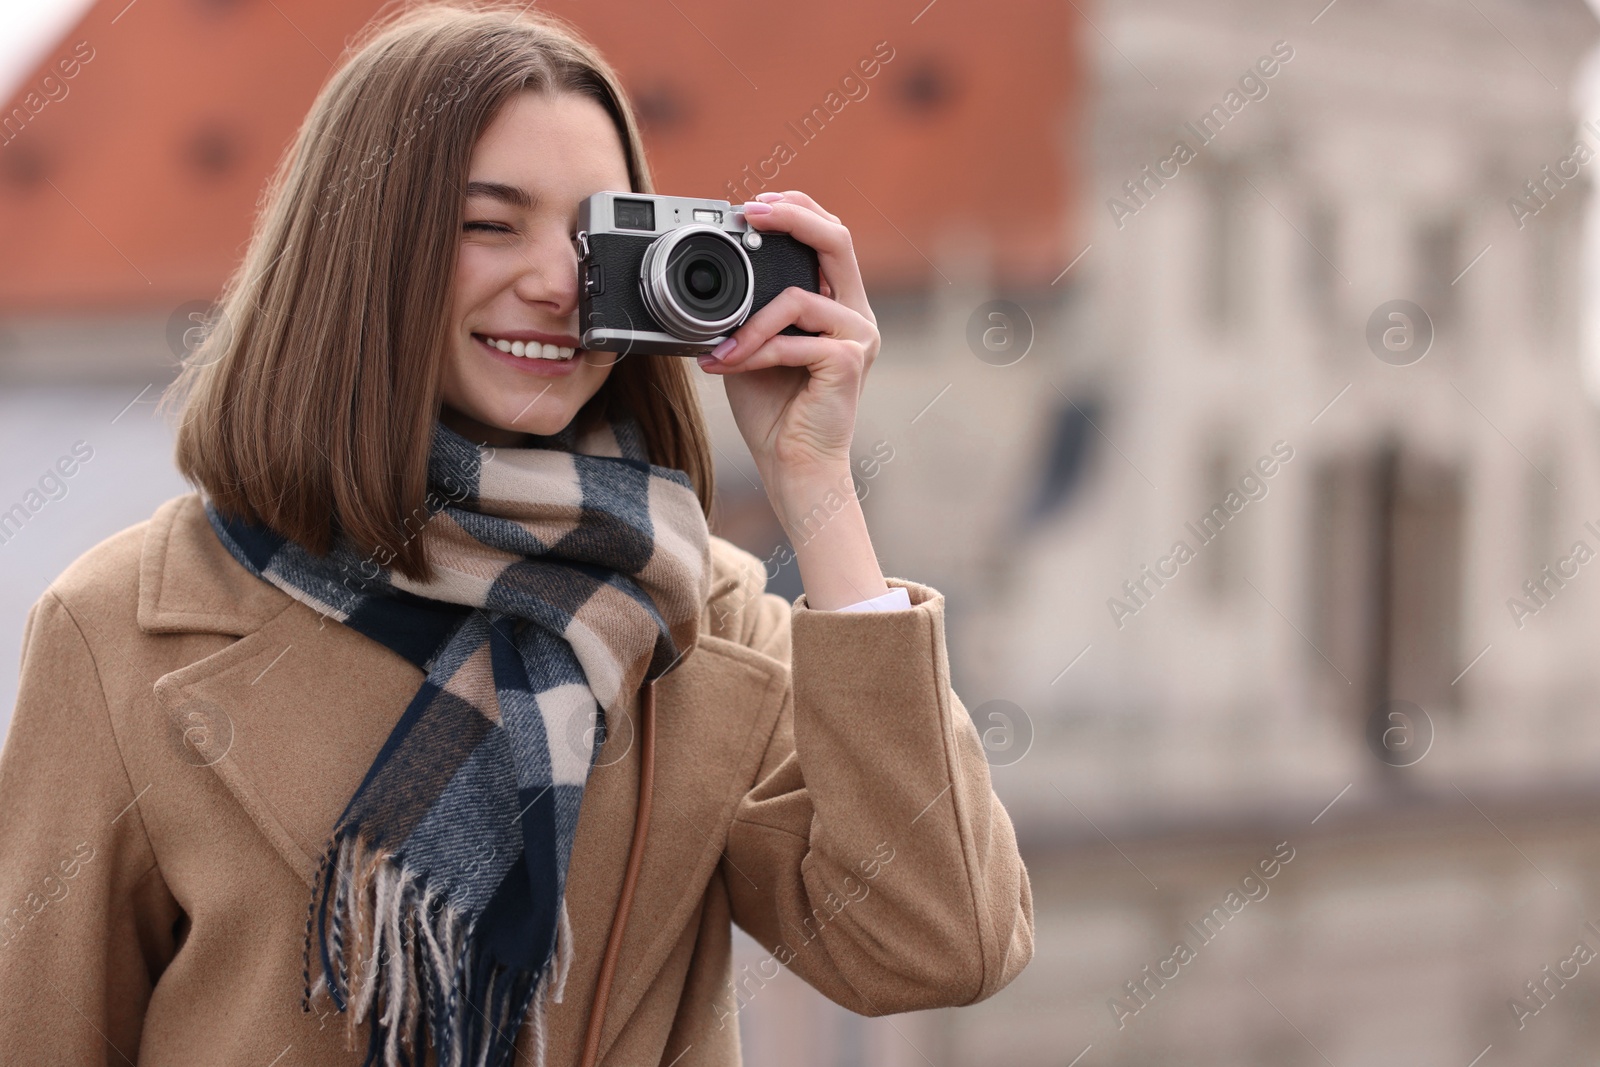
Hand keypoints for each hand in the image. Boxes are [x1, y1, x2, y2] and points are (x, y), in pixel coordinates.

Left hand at [696, 189, 888, 609]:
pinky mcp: (847, 362)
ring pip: (796, 298)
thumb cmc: (773, 410)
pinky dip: (754, 352)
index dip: (797, 211)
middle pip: (836, 240)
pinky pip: (792, 339)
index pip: (830, 238)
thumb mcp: (753, 344)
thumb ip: (751, 308)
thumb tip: (714, 273)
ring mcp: (857, 337)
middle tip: (749, 213)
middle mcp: (856, 315)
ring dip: (747, 325)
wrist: (791, 465)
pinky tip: (729, 368)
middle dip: (791, 217)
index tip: (754, 205)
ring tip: (718, 351)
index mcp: (838, 306)